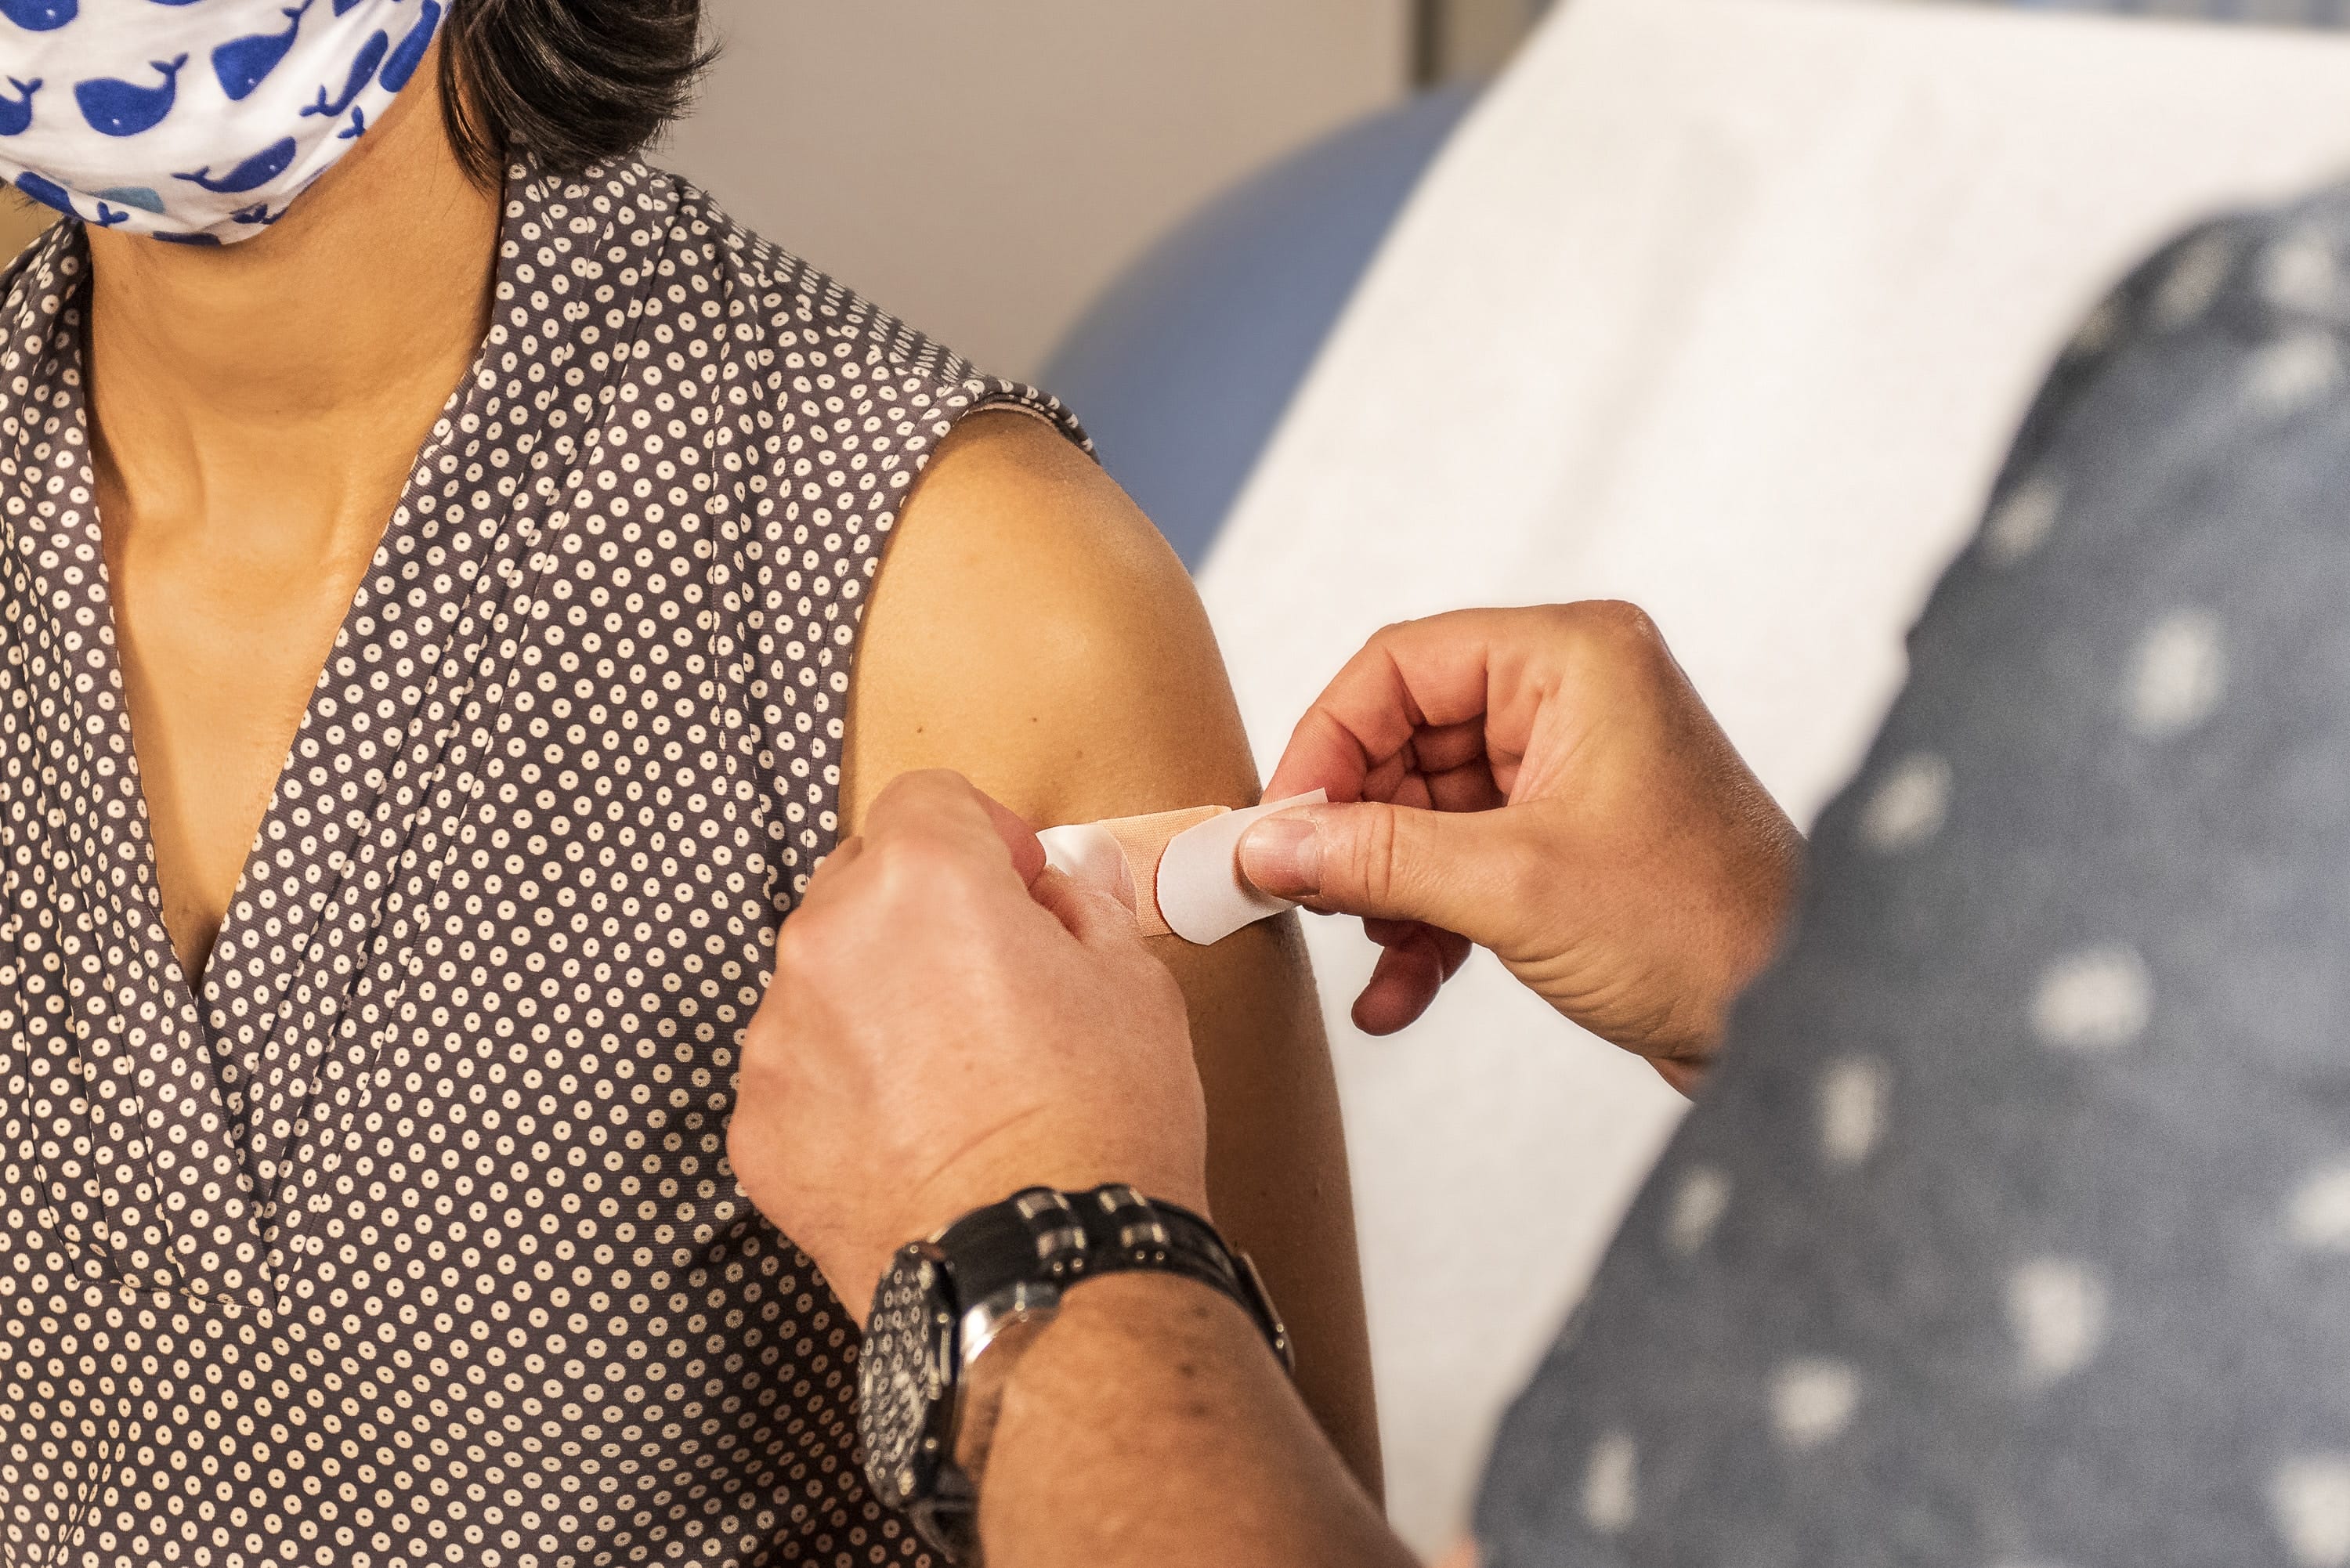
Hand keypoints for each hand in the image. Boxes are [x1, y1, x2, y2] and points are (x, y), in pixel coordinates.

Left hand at [728, 770, 1209, 1322]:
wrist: (1045, 1277)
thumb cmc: (1099, 1131)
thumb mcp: (1132, 984)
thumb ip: (1079, 909)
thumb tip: (1058, 889)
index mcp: (920, 880)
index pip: (926, 796)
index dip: (982, 832)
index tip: (1015, 878)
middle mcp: (827, 942)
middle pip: (860, 881)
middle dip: (921, 911)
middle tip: (994, 979)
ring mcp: (779, 1039)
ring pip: (823, 981)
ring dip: (877, 1001)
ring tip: (956, 1077)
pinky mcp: (757, 1127)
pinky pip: (799, 1073)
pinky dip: (844, 1088)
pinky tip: (915, 1135)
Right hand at [1243, 604, 1800, 1089]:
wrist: (1804, 1028)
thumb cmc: (1705, 932)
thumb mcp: (1513, 887)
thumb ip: (1375, 857)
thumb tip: (1266, 843)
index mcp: (1574, 659)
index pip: (1402, 666)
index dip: (1326, 741)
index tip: (1278, 822)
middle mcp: (1573, 699)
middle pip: (1408, 740)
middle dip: (1355, 830)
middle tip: (1303, 894)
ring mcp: (1574, 774)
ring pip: (1429, 812)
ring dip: (1386, 891)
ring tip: (1367, 953)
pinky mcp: (1572, 846)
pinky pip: (1466, 864)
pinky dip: (1427, 924)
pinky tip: (1398, 995)